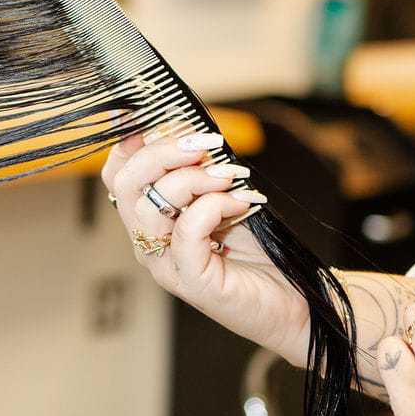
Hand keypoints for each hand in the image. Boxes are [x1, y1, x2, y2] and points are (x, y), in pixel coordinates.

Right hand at [101, 129, 309, 360]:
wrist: (296, 300)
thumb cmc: (261, 251)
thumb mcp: (227, 198)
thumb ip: (204, 170)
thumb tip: (192, 128)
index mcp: (152, 221)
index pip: (118, 174)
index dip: (133, 140)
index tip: (166, 115)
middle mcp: (149, 243)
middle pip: (125, 183)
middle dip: (164, 151)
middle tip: (206, 143)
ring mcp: (167, 265)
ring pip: (150, 205)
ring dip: (193, 177)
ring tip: (230, 176)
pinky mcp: (193, 281)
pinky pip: (186, 230)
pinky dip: (214, 205)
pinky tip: (241, 203)